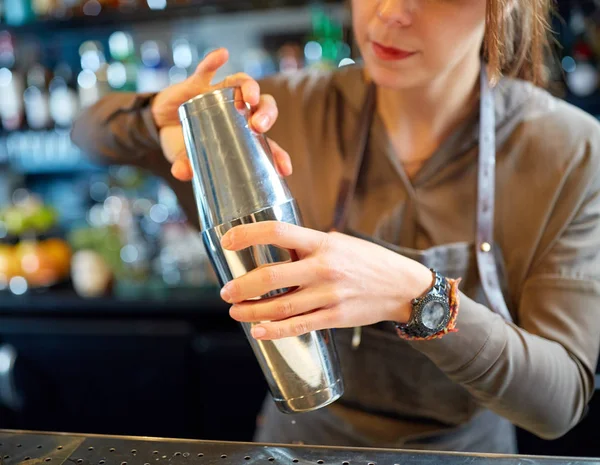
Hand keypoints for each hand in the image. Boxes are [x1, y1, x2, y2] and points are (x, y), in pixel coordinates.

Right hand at [150, 48, 291, 180]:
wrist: (160, 126)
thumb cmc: (184, 144)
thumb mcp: (186, 158)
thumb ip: (187, 165)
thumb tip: (182, 173)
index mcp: (242, 134)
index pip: (267, 144)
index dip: (278, 155)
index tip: (285, 169)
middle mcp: (237, 111)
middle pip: (263, 106)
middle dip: (267, 114)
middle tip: (258, 126)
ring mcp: (220, 94)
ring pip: (243, 84)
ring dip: (249, 88)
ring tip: (248, 97)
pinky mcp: (199, 82)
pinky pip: (208, 69)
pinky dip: (214, 61)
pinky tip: (222, 55)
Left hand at [219, 221, 433, 339]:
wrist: (402, 286)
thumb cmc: (367, 260)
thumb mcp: (339, 242)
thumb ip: (309, 246)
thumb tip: (277, 248)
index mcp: (321, 243)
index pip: (277, 232)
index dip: (247, 235)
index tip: (227, 241)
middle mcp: (323, 268)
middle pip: (271, 276)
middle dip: (242, 285)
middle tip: (225, 291)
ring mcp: (329, 295)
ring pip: (281, 306)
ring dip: (252, 311)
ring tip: (235, 311)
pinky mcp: (335, 317)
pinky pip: (300, 326)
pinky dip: (276, 331)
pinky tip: (259, 331)